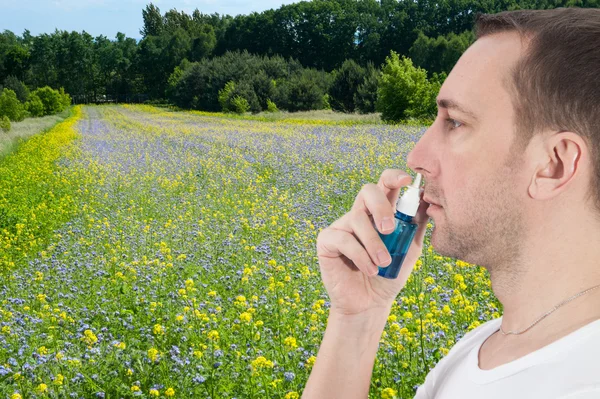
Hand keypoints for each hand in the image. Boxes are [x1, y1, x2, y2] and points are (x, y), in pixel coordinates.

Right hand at [316, 169, 429, 315]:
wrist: (370, 304)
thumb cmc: (390, 274)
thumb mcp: (410, 249)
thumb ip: (417, 225)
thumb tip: (429, 199)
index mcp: (380, 212)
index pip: (384, 184)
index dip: (394, 176)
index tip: (407, 180)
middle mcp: (360, 214)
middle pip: (367, 191)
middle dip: (381, 206)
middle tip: (390, 229)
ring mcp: (342, 226)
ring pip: (357, 219)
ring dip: (374, 243)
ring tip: (384, 263)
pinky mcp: (327, 241)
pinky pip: (343, 239)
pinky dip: (360, 255)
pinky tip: (370, 270)